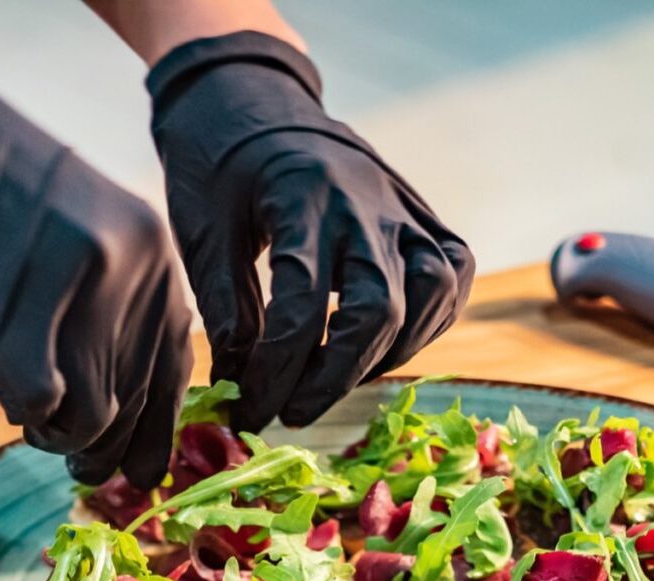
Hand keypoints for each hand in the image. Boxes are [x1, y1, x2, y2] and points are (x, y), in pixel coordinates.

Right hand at [0, 37, 193, 487]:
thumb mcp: (80, 223)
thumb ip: (112, 294)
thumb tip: (120, 388)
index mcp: (153, 248)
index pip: (174, 361)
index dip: (159, 423)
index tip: (143, 463)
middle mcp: (133, 272)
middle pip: (138, 398)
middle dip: (112, 448)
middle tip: (85, 472)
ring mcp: (80, 297)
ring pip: (95, 415)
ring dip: (65, 437)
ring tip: (38, 427)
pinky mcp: (21, 320)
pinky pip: (42, 407)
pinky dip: (26, 416)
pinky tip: (11, 400)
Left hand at [147, 32, 472, 431]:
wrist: (254, 98)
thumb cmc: (218, 165)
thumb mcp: (202, 231)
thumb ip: (225, 307)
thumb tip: (240, 382)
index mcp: (301, 200)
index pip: (300, 308)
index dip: (275, 373)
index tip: (250, 410)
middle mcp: (364, 202)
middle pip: (377, 311)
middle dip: (333, 377)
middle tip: (289, 411)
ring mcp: (400, 205)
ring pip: (429, 294)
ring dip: (386, 353)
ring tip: (333, 378)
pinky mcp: (420, 211)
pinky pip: (451, 273)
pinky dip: (429, 320)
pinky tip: (382, 344)